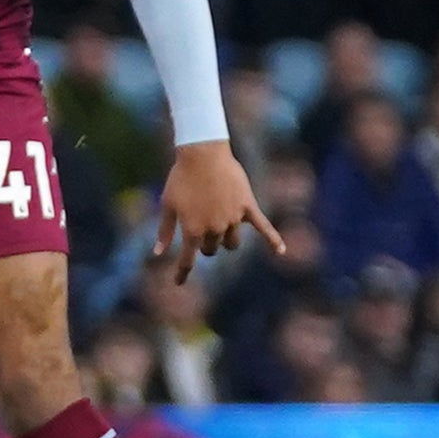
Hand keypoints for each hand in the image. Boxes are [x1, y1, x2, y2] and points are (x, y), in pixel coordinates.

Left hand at [152, 139, 282, 281]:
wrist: (203, 154)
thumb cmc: (180, 179)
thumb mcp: (167, 205)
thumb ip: (165, 231)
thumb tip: (157, 254)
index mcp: (193, 229)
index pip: (188, 259)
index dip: (182, 272)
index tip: (178, 283)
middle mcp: (215, 228)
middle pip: (213, 250)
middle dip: (207, 246)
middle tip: (202, 231)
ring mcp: (233, 219)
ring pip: (232, 243)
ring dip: (226, 240)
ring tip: (219, 227)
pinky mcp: (248, 207)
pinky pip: (264, 227)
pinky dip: (273, 239)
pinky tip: (281, 251)